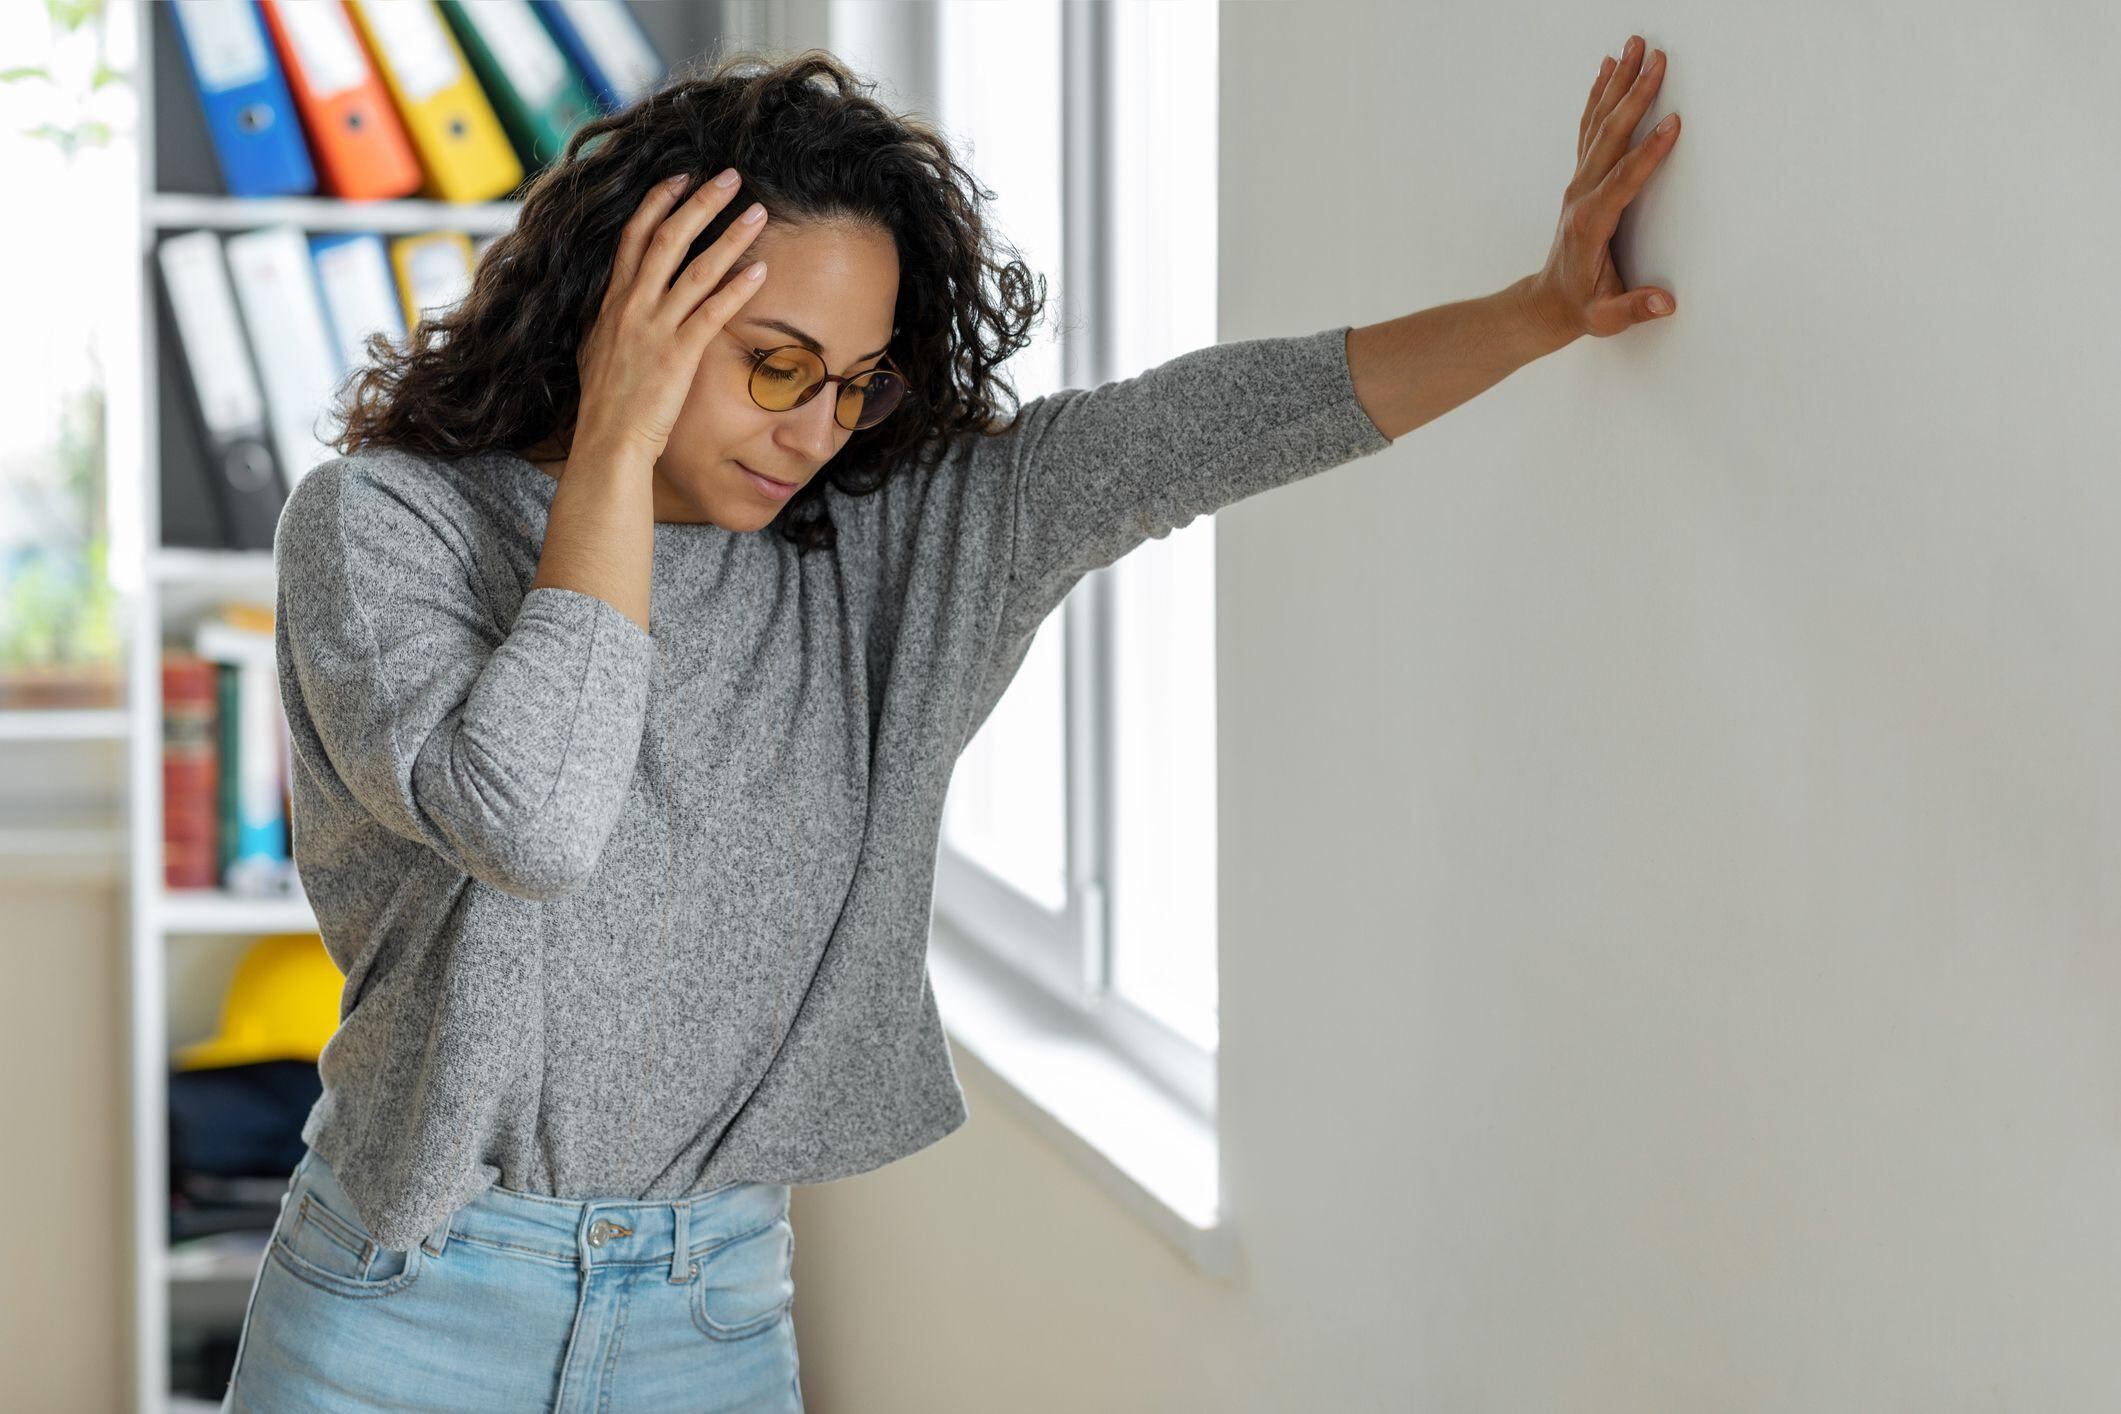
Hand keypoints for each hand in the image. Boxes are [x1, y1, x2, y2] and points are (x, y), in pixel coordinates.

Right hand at [572, 169, 770, 463]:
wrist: (607, 440)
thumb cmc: (607, 402)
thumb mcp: (598, 348)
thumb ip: (612, 319)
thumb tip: (616, 302)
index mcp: (612, 300)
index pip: (635, 236)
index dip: (659, 201)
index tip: (682, 176)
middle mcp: (632, 305)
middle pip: (668, 237)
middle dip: (700, 202)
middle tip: (730, 176)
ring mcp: (655, 328)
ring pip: (695, 268)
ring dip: (729, 236)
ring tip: (758, 212)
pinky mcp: (679, 354)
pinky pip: (712, 313)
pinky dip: (737, 288)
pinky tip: (761, 270)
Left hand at [1527, 36, 1680, 343]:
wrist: (1547, 304)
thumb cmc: (1581, 308)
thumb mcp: (1605, 318)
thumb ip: (1633, 309)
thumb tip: (1665, 304)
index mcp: (1589, 224)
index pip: (1623, 181)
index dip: (1648, 153)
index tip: (1672, 122)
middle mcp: (1580, 196)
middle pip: (1610, 138)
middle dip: (1635, 96)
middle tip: (1658, 58)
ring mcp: (1578, 183)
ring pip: (1600, 124)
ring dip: (1619, 84)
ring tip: (1636, 45)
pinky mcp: (1581, 178)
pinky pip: (1590, 129)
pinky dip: (1599, 97)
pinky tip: (1608, 68)